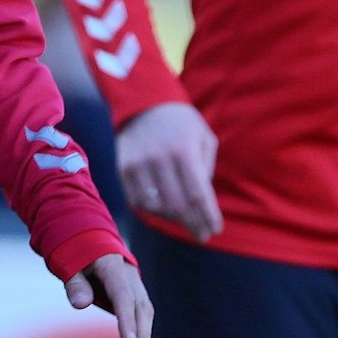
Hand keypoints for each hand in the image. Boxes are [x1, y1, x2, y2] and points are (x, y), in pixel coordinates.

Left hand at [65, 253, 153, 337]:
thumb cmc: (78, 254)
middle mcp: (131, 279)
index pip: (123, 297)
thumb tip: (80, 304)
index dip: (127, 320)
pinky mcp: (135, 299)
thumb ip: (75, 284)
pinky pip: (139, 320)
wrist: (93, 242)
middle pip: (142, 311)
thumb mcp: (70, 264)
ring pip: (145, 317)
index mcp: (115, 268)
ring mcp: (136, 289)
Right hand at [116, 101, 221, 240]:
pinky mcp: (122, 167)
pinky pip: (138, 200)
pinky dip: (153, 211)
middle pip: (178, 204)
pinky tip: (165, 212)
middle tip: (202, 234)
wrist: (145, 102)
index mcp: (184, 150)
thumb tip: (203, 202)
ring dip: (173, 219)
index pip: (198, 194)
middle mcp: (159, 158)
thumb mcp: (205, 138)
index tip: (215, 230)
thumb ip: (206, 169)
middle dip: (193, 223)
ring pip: (157, 206)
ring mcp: (138, 163)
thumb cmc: (183, 124)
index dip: (207, 215)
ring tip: (185, 222)